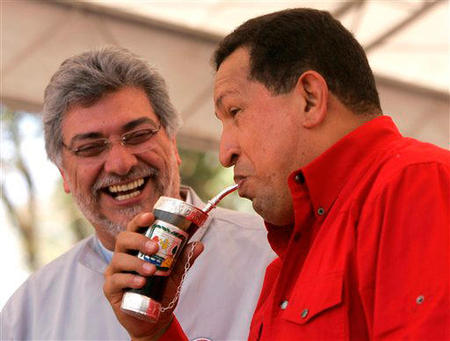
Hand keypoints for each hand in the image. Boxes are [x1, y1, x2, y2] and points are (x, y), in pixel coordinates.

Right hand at [103, 212, 203, 339]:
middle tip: (155, 248)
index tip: (150, 216)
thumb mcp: (175, 272)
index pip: (135, 228)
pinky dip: (129, 279)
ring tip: (152, 270)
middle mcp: (123, 256)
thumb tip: (199, 245)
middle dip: (139, 240)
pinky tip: (141, 282)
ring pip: (119, 259)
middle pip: (123, 239)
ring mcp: (114, 272)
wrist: (155, 319)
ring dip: (137, 263)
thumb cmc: (161, 290)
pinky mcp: (110, 289)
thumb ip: (184, 258)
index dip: (140, 220)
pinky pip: (116, 280)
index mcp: (137, 248)